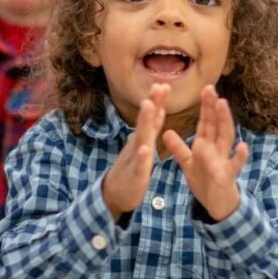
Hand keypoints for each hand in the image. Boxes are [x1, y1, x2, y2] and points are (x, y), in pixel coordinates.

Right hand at [102, 84, 167, 220]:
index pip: (151, 117)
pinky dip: (142, 156)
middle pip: (146, 121)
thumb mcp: (142, 145)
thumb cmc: (130, 169)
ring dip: (145, 122)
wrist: (113, 194)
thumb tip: (158, 108)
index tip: (164, 84)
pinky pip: (139, 165)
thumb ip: (150, 128)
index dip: (157, 101)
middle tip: (159, 85)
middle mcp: (138, 144)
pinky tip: (145, 149)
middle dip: (152, 103)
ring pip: (141, 138)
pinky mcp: (135, 175)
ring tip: (149, 106)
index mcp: (143, 138)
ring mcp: (135, 158)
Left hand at [162, 85, 247, 221]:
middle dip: (213, 107)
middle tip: (210, 89)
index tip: (204, 89)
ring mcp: (225, 160)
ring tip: (222, 104)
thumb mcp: (189, 164)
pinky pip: (235, 165)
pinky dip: (240, 156)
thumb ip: (179, 148)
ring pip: (226, 138)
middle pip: (216, 125)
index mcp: (207, 145)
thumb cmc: (205, 182)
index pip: (206, 122)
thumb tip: (166, 132)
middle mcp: (218, 149)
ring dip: (225, 121)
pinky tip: (243, 146)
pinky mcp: (228, 175)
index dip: (205, 107)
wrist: (217, 205)